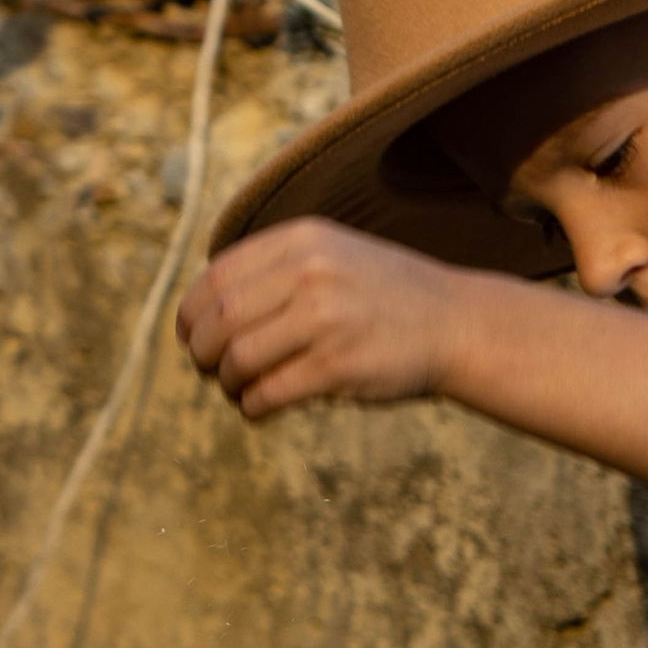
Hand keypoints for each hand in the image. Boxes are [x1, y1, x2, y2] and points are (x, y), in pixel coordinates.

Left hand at [176, 218, 458, 421]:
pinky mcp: (339, 365)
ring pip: (238, 358)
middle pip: (219, 319)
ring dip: (227, 383)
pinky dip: (252, 407)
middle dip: (202, 353)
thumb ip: (275, 270)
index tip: (192, 338)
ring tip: (238, 390)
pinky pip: (268, 393)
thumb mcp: (332, 255)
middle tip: (209, 370)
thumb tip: (201, 312)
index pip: (216, 277)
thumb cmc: (383, 296)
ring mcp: (326, 318)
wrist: (456, 323)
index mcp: (303, 240)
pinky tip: (259, 408)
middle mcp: (311, 272)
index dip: (191, 314)